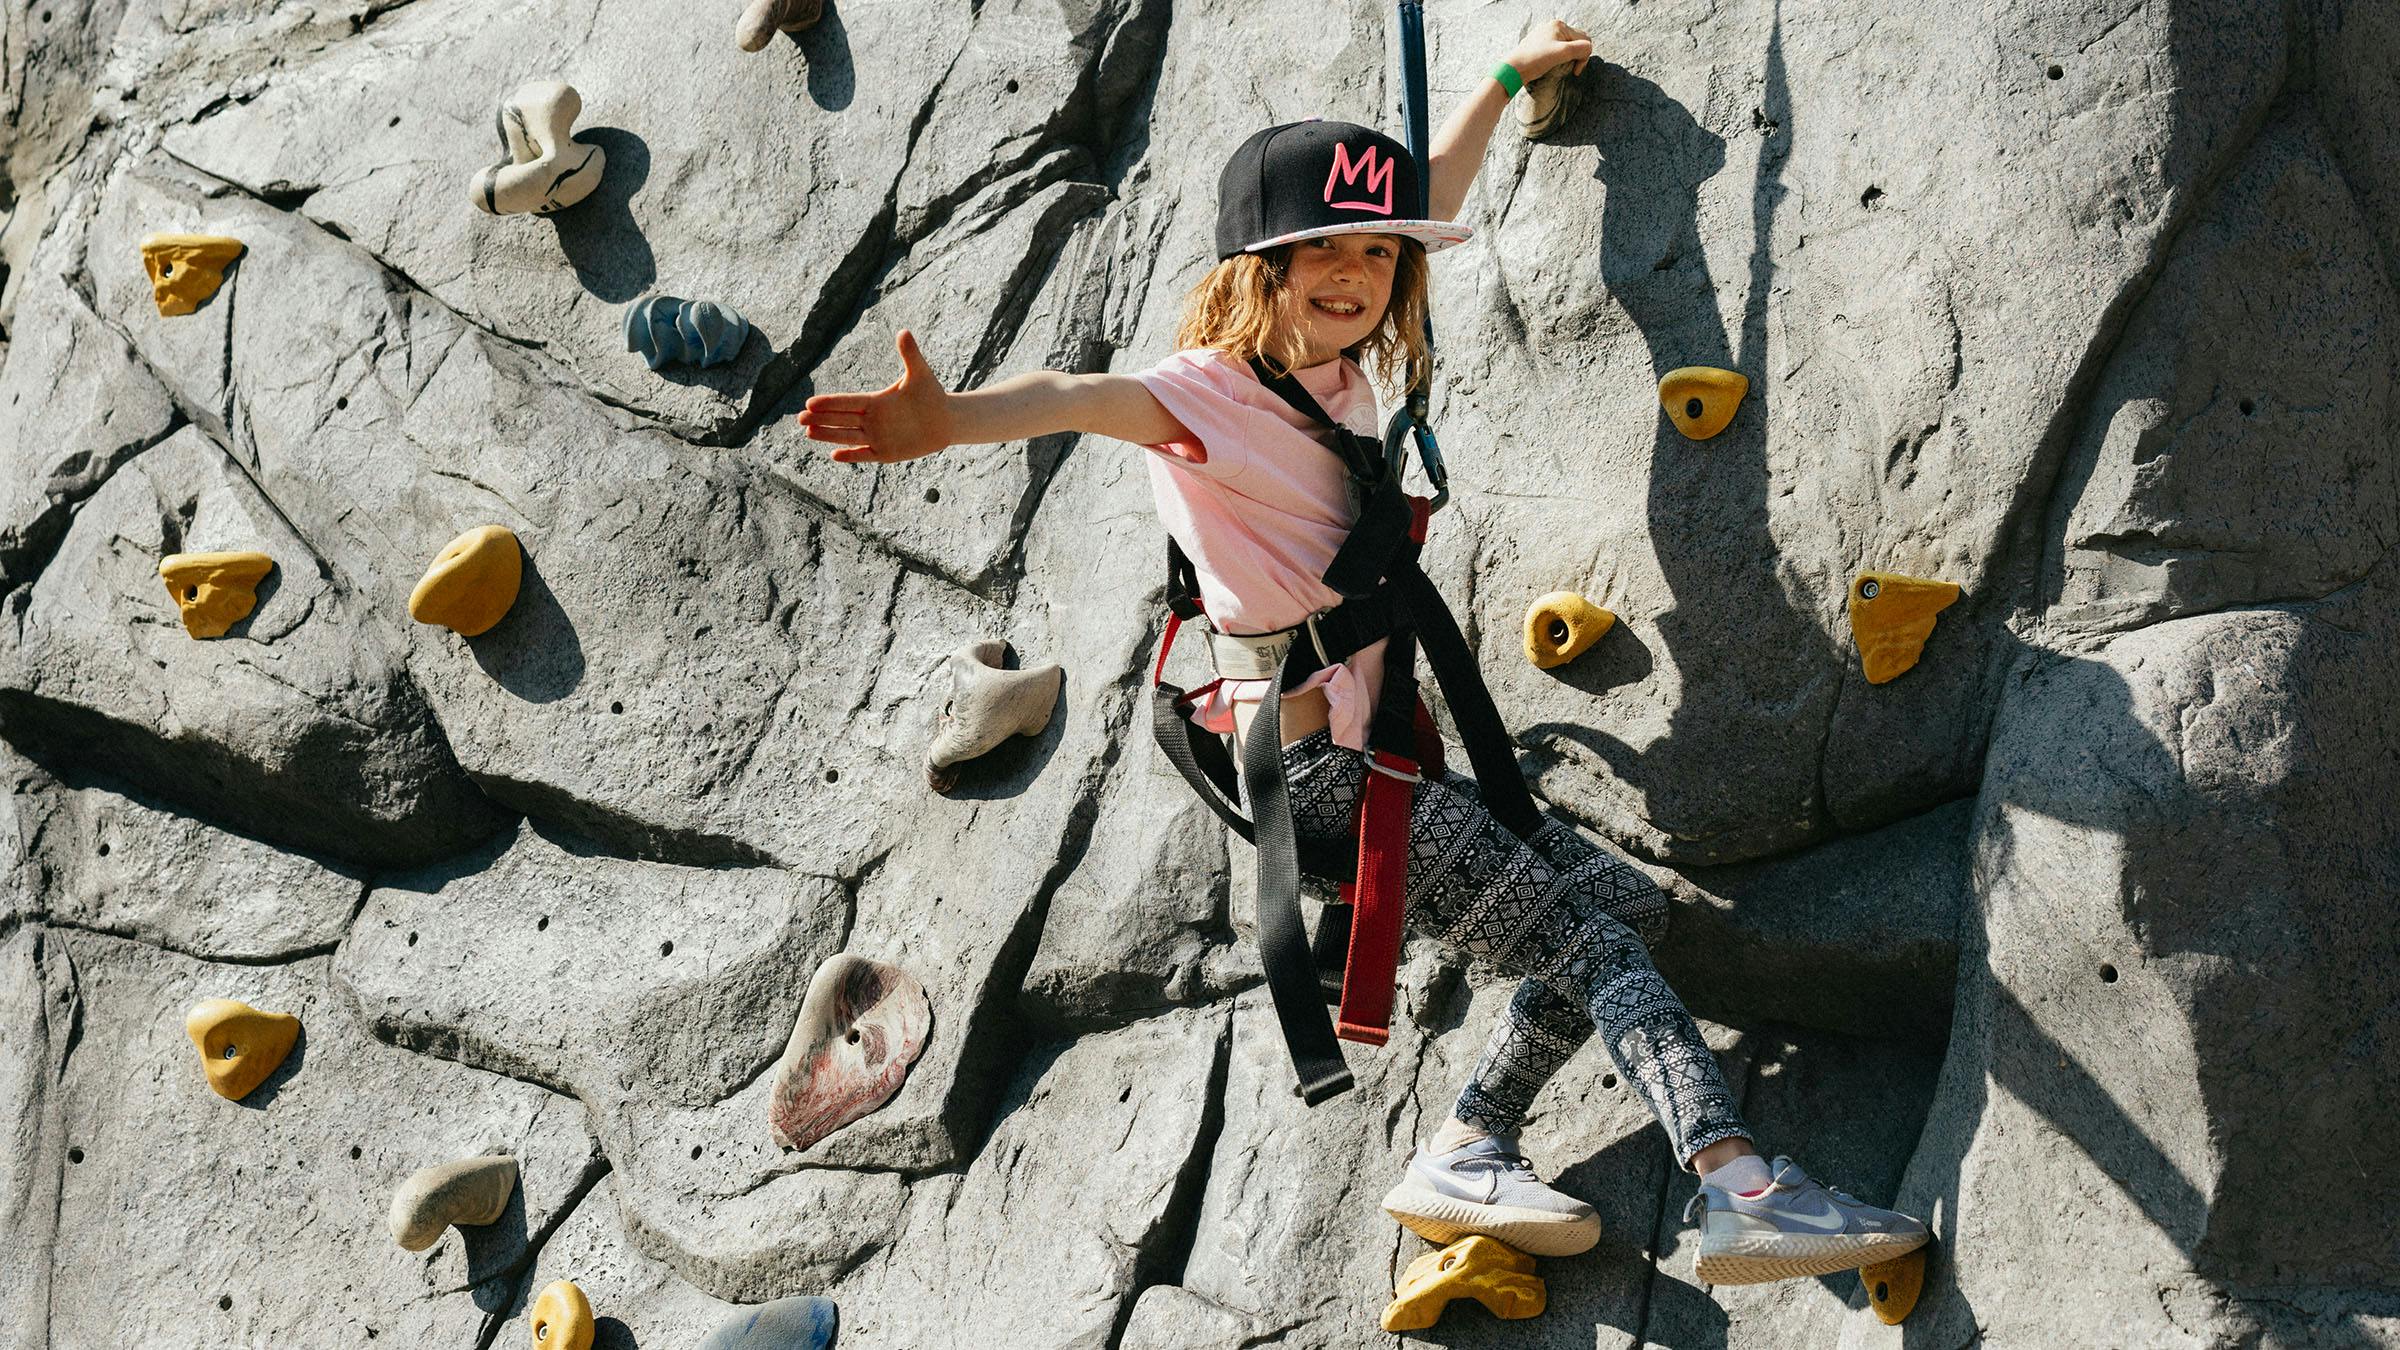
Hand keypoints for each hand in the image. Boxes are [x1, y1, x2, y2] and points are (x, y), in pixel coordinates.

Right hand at [797, 329, 954, 463]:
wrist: (945, 420)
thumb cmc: (931, 394)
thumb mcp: (920, 374)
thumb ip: (910, 354)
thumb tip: (904, 331)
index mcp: (875, 401)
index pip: (847, 401)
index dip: (830, 402)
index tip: (811, 402)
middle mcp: (872, 419)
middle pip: (841, 419)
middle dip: (821, 418)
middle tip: (800, 418)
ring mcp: (877, 437)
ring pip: (847, 436)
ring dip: (828, 435)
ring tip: (808, 432)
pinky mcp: (886, 453)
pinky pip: (865, 455)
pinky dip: (851, 455)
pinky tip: (834, 454)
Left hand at [1506, 18, 1592, 83]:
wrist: (1513, 69)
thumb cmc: (1535, 60)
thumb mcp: (1562, 53)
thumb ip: (1581, 48)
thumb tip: (1588, 49)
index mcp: (1559, 25)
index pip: (1584, 39)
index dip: (1583, 57)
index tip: (1575, 71)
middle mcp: (1552, 27)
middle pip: (1575, 41)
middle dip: (1576, 56)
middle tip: (1570, 70)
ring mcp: (1544, 35)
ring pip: (1566, 46)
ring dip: (1568, 58)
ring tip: (1560, 67)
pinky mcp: (1538, 45)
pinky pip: (1556, 49)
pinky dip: (1558, 58)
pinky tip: (1551, 65)